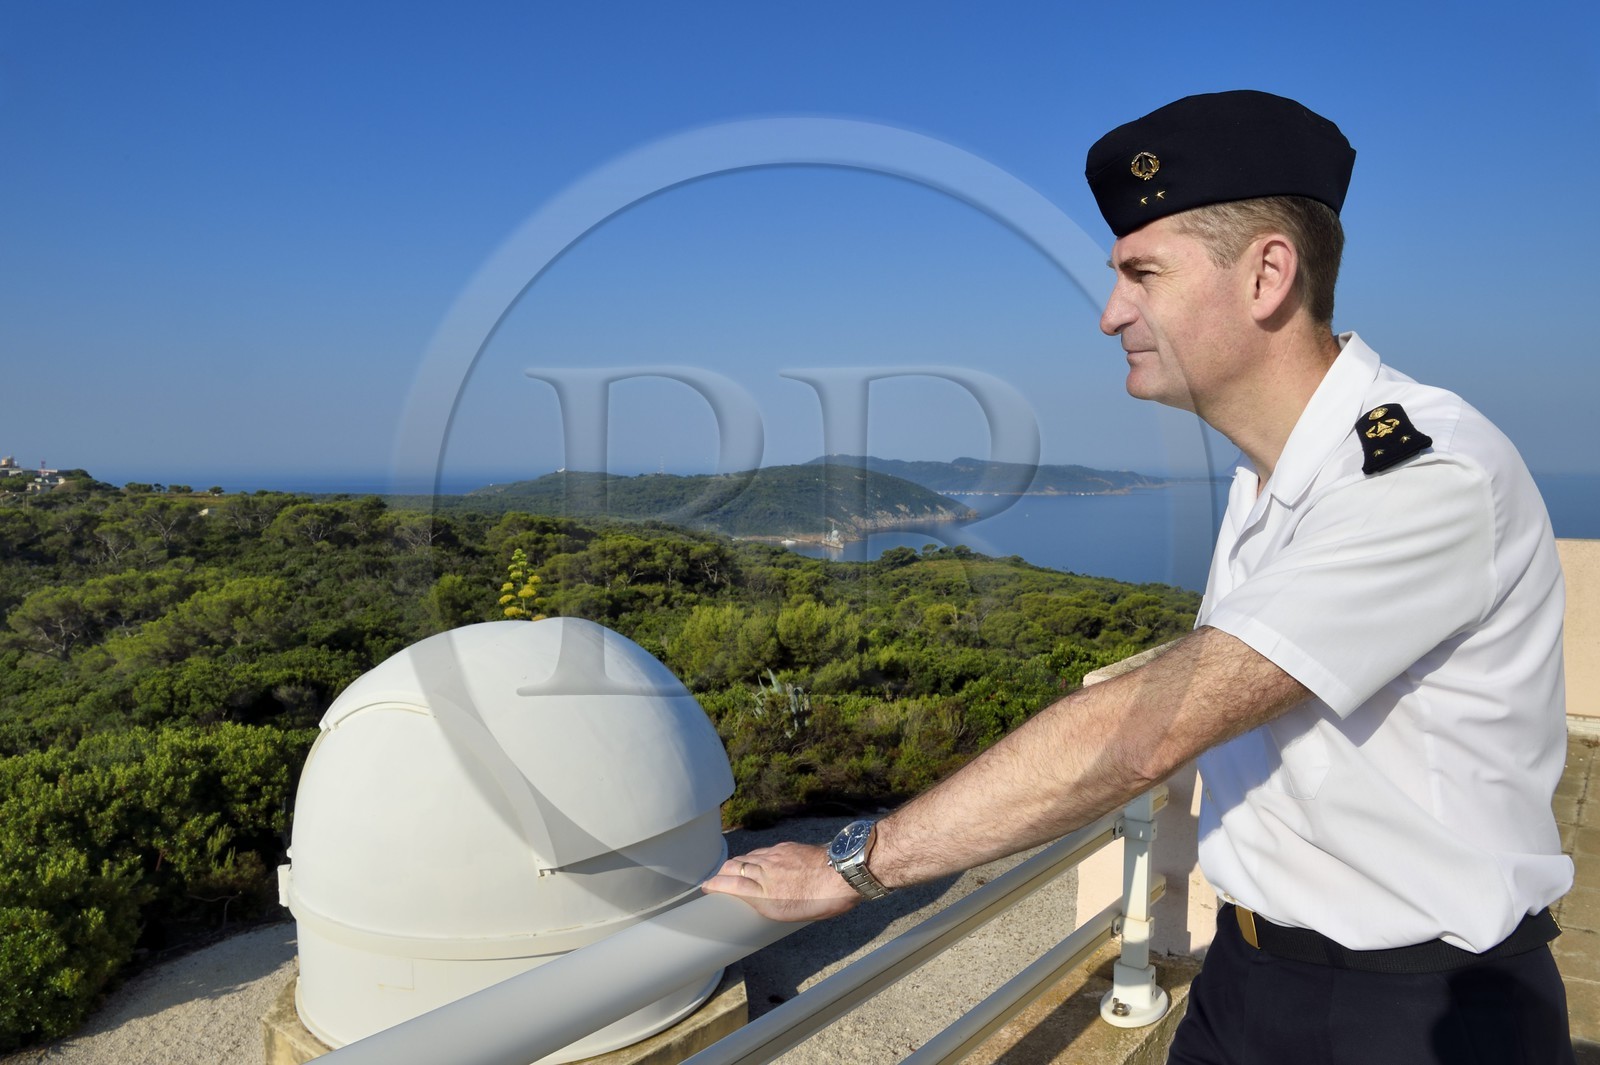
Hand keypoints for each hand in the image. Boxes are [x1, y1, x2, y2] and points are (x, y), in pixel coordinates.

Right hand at [701, 842, 861, 922]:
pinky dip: (753, 856)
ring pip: (746, 857)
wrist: (842, 873)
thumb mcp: (791, 914)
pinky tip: (755, 859)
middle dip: (721, 873)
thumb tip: (761, 901)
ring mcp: (774, 857)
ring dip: (735, 863)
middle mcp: (765, 873)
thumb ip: (770, 905)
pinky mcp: (784, 847)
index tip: (706, 886)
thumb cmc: (823, 900)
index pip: (730, 886)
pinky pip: (762, 851)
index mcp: (765, 895)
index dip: (715, 884)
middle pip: (734, 868)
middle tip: (715, 878)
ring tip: (732, 869)